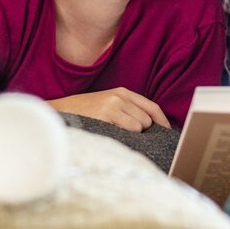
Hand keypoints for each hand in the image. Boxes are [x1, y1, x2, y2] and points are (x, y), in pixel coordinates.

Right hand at [47, 88, 170, 131]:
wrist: (60, 112)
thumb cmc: (86, 113)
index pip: (152, 106)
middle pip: (147, 119)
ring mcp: (113, 105)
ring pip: (140, 126)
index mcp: (122, 92)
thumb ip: (128, 109)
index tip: (168, 132)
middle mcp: (119, 96)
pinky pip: (129, 130)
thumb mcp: (108, 104)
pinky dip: (125, 136)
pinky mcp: (106, 115)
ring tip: (114, 132)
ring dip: (132, 134)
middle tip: (126, 134)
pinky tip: (111, 133)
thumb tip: (149, 126)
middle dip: (142, 130)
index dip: (162, 121)